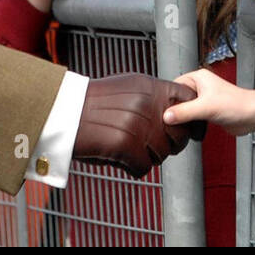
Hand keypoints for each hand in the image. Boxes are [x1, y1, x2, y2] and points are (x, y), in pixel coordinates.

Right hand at [73, 74, 206, 177]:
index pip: (188, 99)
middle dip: (172, 144)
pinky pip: (143, 167)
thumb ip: (151, 95)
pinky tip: (122, 161)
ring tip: (131, 151)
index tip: (192, 130)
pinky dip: (133, 168)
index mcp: (148, 86)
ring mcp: (137, 124)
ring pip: (162, 153)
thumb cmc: (92, 101)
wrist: (62, 111)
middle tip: (156, 147)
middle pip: (179, 133)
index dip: (192, 118)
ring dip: (149, 157)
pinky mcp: (125, 145)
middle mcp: (147, 103)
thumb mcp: (126, 86)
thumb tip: (174, 110)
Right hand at [163, 68, 254, 135]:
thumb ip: (184, 112)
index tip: (159, 107)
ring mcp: (205, 99)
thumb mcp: (205, 107)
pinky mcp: (208, 111)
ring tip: (173, 125)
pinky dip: (189, 122)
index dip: (167, 96)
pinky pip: (193, 116)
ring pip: (185, 108)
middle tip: (164, 118)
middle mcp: (200, 86)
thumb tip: (166, 116)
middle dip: (173, 108)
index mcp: (198, 78)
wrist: (253, 116)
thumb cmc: (236, 105)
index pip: (174, 85)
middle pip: (178, 97)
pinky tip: (185, 129)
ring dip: (181, 116)